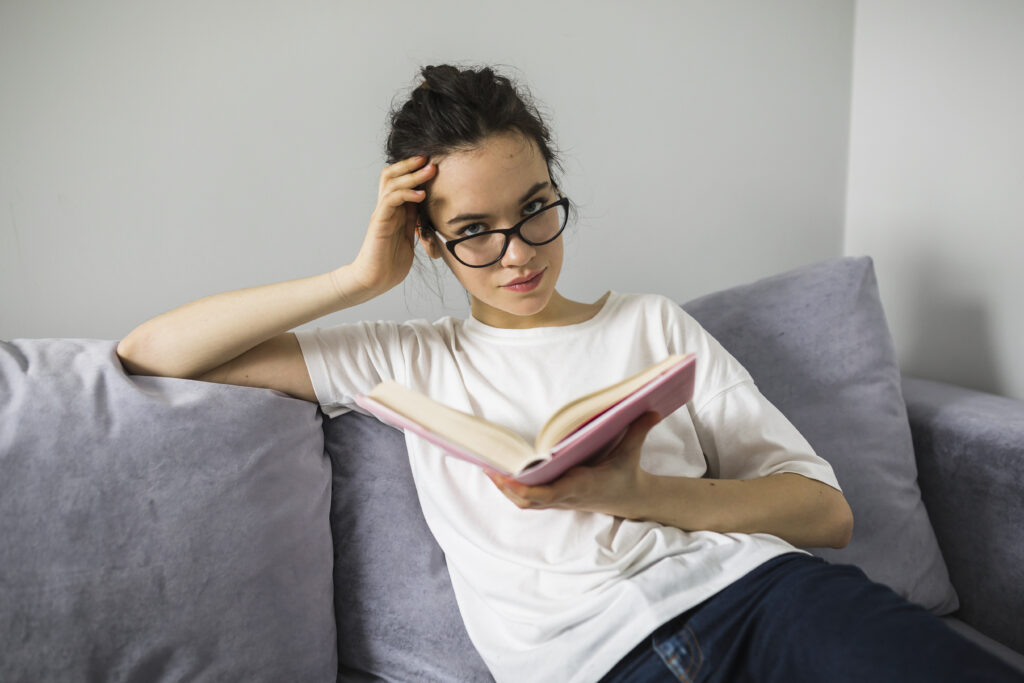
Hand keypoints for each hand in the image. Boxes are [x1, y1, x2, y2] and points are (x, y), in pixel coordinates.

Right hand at [345, 156, 437, 296]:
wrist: (374, 281)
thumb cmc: (391, 263)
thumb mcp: (409, 238)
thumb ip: (413, 221)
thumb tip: (424, 207)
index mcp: (394, 211)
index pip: (400, 181)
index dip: (413, 170)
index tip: (432, 164)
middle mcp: (386, 208)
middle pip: (391, 174)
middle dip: (410, 164)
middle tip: (429, 159)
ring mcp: (382, 214)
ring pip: (391, 183)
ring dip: (412, 175)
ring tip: (430, 171)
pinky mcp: (379, 223)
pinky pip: (390, 200)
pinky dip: (406, 194)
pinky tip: (420, 196)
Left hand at [486, 411, 662, 517]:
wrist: (630, 499)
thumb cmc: (626, 472)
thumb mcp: (632, 451)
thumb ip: (639, 429)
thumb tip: (652, 410)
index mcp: (582, 485)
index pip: (550, 493)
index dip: (527, 488)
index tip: (510, 475)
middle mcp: (567, 496)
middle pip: (528, 501)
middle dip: (507, 487)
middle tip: (488, 467)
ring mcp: (560, 501)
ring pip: (525, 502)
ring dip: (506, 489)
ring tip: (489, 469)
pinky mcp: (556, 500)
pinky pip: (528, 500)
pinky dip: (513, 490)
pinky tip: (501, 474)